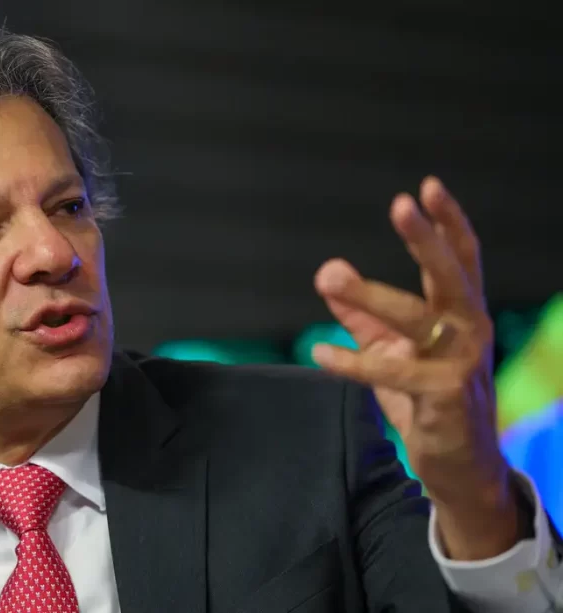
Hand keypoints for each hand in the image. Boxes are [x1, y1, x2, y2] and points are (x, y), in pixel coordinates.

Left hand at [312, 176, 522, 559]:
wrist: (457, 467)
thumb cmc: (426, 400)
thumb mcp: (390, 352)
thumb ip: (362, 316)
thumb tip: (327, 272)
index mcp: (459, 315)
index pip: (460, 259)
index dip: (447, 223)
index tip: (427, 186)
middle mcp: (469, 332)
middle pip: (451, 276)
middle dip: (426, 239)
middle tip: (401, 203)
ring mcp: (461, 364)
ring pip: (417, 319)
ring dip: (372, 295)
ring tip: (331, 277)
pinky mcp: (445, 397)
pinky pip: (393, 372)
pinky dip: (354, 363)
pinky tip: (321, 355)